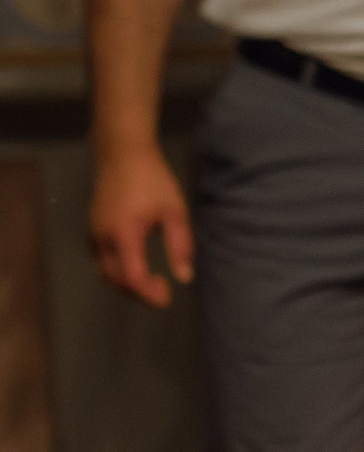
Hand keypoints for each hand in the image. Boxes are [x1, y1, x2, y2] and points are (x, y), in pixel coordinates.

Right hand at [89, 142, 192, 306]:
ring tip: (151, 283)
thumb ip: (179, 246)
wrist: (122, 154)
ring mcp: (92, 233)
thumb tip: (185, 277)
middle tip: (163, 292)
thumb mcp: (174, 212)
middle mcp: (101, 238)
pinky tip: (135, 267)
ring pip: (103, 272)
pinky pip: (99, 260)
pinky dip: (115, 272)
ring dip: (125, 284)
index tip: (168, 297)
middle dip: (138, 293)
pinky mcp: (91, 229)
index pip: (131, 277)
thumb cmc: (153, 180)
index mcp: (123, 234)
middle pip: (114, 280)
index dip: (148, 293)